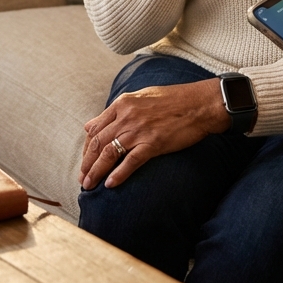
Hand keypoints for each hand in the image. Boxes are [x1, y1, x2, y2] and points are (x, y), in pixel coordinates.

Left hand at [79, 79, 229, 189]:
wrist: (200, 104)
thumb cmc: (173, 99)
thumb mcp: (140, 97)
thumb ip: (116, 110)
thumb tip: (91, 124)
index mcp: (122, 104)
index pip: (95, 128)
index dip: (86, 148)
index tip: (85, 161)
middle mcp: (127, 116)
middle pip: (97, 143)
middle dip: (87, 163)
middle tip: (82, 179)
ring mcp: (139, 130)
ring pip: (109, 153)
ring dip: (96, 172)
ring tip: (89, 185)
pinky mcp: (154, 143)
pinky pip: (131, 161)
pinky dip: (118, 174)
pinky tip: (110, 184)